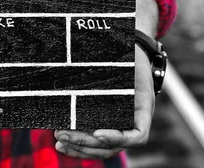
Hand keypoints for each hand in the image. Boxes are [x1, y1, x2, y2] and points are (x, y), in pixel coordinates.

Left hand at [54, 44, 154, 158]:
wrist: (132, 54)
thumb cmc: (130, 56)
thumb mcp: (129, 60)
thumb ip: (117, 68)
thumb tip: (94, 67)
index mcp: (143, 110)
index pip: (138, 136)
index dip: (119, 138)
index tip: (97, 132)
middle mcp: (132, 123)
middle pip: (112, 146)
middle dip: (86, 143)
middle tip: (63, 134)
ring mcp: (119, 126)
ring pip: (102, 149)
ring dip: (79, 148)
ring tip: (60, 139)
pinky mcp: (106, 124)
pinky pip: (95, 143)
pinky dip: (79, 146)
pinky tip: (62, 144)